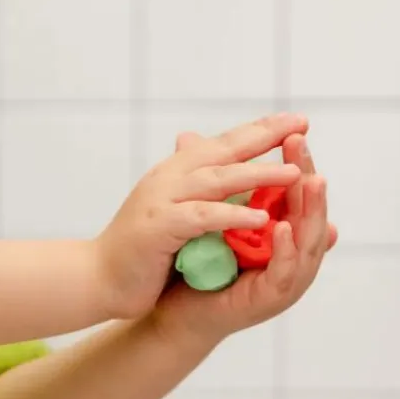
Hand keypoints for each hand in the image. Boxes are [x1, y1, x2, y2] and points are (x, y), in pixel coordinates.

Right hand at [96, 113, 309, 318]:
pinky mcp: (160, 226)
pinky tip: (261, 219)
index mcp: (177, 171)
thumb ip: (204, 195)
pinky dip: (232, 215)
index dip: (261, 129)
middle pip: (225, 150)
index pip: (225, 143)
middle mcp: (170, 176)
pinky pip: (203, 217)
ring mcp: (163, 199)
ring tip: (294, 173)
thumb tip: (239, 183)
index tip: (298, 120)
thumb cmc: (143, 250)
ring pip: (218, 179)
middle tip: (301, 126)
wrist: (98, 278)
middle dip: (265, 136)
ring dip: (258, 174)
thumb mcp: (177, 214)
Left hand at [153, 131, 337, 343]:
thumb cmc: (191, 267)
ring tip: (310, 179)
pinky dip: (286, 250)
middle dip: (308, 176)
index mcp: (281, 235)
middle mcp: (290, 257)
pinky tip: (281, 227)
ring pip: (310, 242)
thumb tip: (187, 135)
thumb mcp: (202, 215)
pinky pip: (285, 273)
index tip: (294, 130)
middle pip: (311, 213)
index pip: (299, 194)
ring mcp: (284, 280)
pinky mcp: (269, 300)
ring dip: (311, 210)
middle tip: (301, 144)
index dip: (298, 163)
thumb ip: (203, 182)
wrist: (171, 311)